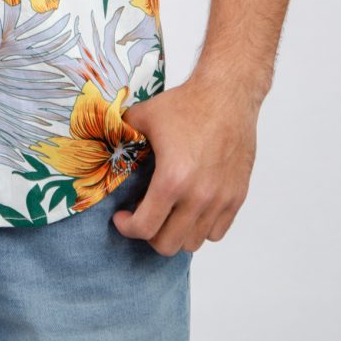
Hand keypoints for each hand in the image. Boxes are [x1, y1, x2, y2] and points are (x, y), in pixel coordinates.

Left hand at [111, 76, 258, 255]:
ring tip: (168, 213)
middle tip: (144, 217)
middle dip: (149, 235)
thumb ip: (121, 135)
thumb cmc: (188, 105)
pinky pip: (217, 231)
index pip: (145, 228)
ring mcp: (220, 200)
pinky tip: (191, 209)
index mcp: (172, 180)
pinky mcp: (237, 197)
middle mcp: (199, 197)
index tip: (122, 217)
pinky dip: (202, 227)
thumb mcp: (144, 116)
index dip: (127, 227)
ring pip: (194, 242)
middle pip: (168, 245)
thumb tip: (103, 142)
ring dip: (176, 233)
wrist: (227, 95)